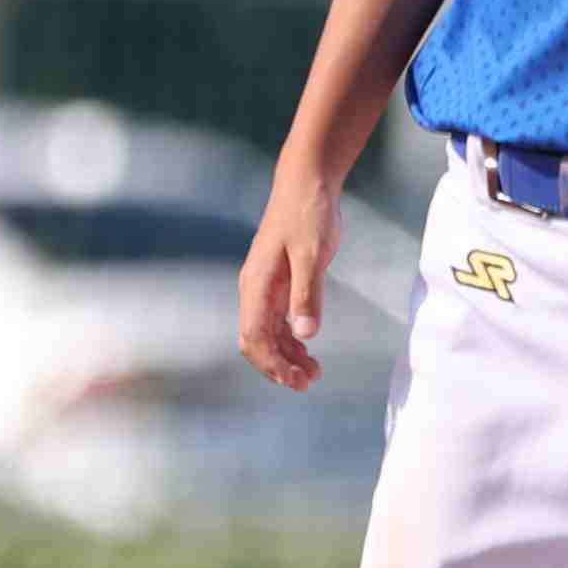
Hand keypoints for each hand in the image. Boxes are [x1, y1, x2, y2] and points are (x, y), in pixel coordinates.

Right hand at [236, 170, 348, 390]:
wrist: (307, 184)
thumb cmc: (308, 215)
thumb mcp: (313, 254)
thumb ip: (308, 294)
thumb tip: (304, 335)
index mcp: (257, 285)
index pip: (254, 337)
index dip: (272, 364)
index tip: (296, 380)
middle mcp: (255, 290)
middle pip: (256, 342)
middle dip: (277, 367)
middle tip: (307, 383)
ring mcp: (265, 287)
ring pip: (267, 335)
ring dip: (286, 357)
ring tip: (313, 374)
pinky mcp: (279, 283)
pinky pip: (278, 321)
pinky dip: (290, 341)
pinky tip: (308, 353)